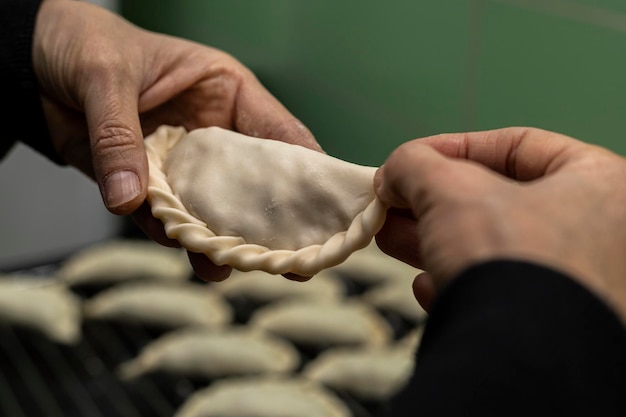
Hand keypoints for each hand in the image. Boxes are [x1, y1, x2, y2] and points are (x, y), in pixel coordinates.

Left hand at [32, 0, 319, 279]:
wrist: (27, 63)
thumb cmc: (81, 43)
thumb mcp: (105, 77)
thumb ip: (118, 137)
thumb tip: (132, 198)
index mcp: (224, 92)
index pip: (279, 133)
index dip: (307, 170)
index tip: (327, 208)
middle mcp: (212, 131)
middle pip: (253, 181)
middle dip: (270, 220)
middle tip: (290, 259)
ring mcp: (182, 162)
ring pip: (212, 207)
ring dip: (219, 238)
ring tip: (225, 266)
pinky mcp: (148, 184)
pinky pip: (166, 216)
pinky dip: (172, 236)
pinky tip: (186, 253)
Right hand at [374, 127, 625, 322]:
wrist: (516, 357)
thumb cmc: (505, 255)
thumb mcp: (448, 189)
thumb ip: (415, 166)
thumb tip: (393, 173)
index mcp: (602, 185)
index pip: (517, 146)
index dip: (452, 147)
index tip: (409, 159)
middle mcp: (602, 235)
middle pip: (498, 201)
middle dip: (432, 200)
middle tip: (391, 202)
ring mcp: (579, 284)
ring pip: (492, 247)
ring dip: (432, 239)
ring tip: (387, 236)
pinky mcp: (551, 325)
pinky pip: (500, 292)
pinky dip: (459, 283)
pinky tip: (427, 287)